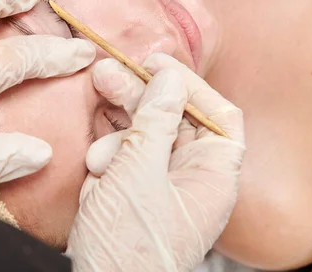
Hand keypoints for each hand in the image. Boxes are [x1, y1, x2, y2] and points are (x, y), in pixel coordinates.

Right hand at [67, 54, 244, 271]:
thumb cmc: (128, 247)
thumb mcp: (139, 175)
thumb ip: (155, 122)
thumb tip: (170, 78)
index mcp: (213, 177)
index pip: (217, 116)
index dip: (190, 86)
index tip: (157, 65)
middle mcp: (192, 179)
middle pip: (174, 120)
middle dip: (140, 98)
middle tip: (107, 73)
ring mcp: (160, 186)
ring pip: (144, 137)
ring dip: (118, 130)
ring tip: (97, 148)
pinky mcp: (133, 193)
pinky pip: (125, 158)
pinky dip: (108, 155)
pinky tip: (94, 166)